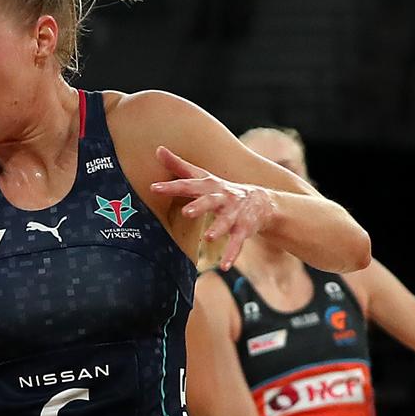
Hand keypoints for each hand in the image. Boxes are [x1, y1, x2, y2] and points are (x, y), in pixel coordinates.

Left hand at [150, 146, 273, 270]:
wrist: (261, 201)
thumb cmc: (221, 190)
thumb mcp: (202, 177)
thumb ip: (179, 166)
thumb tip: (158, 149)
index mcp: (210, 186)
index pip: (189, 184)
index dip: (172, 186)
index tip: (153, 188)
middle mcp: (223, 198)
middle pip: (210, 201)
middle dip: (200, 206)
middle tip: (187, 212)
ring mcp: (235, 214)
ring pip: (227, 222)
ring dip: (219, 229)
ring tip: (209, 237)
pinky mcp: (245, 229)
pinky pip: (238, 243)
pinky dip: (232, 254)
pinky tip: (225, 266)